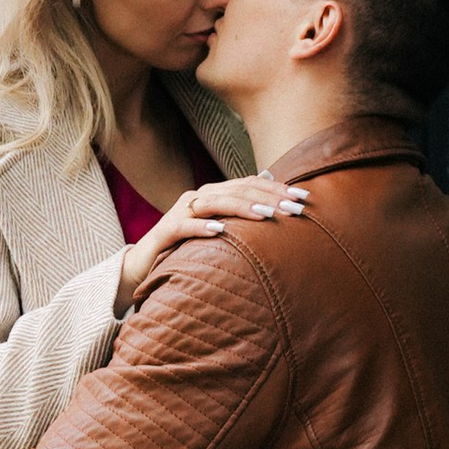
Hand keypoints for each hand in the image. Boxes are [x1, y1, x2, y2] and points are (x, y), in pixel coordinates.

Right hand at [114, 171, 307, 314]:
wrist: (144, 264)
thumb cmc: (186, 247)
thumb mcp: (217, 230)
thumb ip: (239, 216)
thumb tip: (273, 204)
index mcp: (213, 194)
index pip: (249, 184)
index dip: (277, 188)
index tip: (304, 197)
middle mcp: (197, 197)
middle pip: (236, 190)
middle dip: (268, 197)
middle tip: (294, 207)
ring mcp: (180, 212)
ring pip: (214, 203)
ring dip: (241, 207)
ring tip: (266, 215)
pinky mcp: (165, 232)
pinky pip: (184, 227)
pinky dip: (201, 227)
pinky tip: (220, 231)